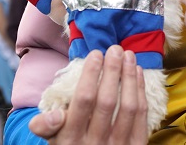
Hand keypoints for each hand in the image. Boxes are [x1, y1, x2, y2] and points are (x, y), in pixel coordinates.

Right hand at [28, 47, 148, 143]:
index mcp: (71, 138)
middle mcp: (95, 143)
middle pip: (107, 101)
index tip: (96, 54)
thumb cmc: (70, 144)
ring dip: (130, 77)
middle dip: (112, 71)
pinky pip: (141, 115)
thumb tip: (56, 114)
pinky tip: (138, 73)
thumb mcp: (51, 138)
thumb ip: (44, 125)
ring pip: (128, 107)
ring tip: (128, 56)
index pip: (83, 101)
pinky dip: (140, 91)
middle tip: (115, 49)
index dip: (91, 75)